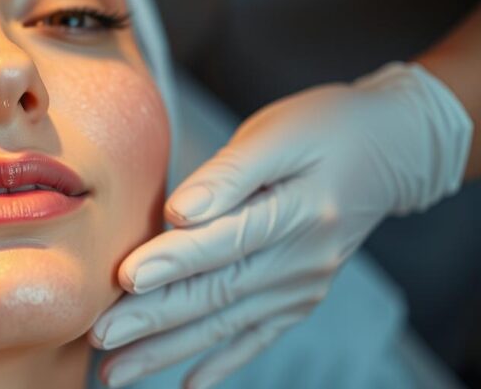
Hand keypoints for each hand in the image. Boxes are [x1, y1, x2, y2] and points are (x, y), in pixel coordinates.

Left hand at [91, 62, 472, 387]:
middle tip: (101, 337)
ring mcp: (302, 285)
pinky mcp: (299, 298)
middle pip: (216, 291)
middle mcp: (302, 258)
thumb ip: (229, 173)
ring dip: (168, 350)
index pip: (225, 241)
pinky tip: (187, 383)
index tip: (126, 278)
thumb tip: (181, 210)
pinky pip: (255, 336)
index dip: (174, 260)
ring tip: (116, 371)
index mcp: (297, 210)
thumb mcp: (279, 133)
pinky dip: (221, 361)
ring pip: (224, 323)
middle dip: (154, 318)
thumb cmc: (323, 128)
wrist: (389, 148)